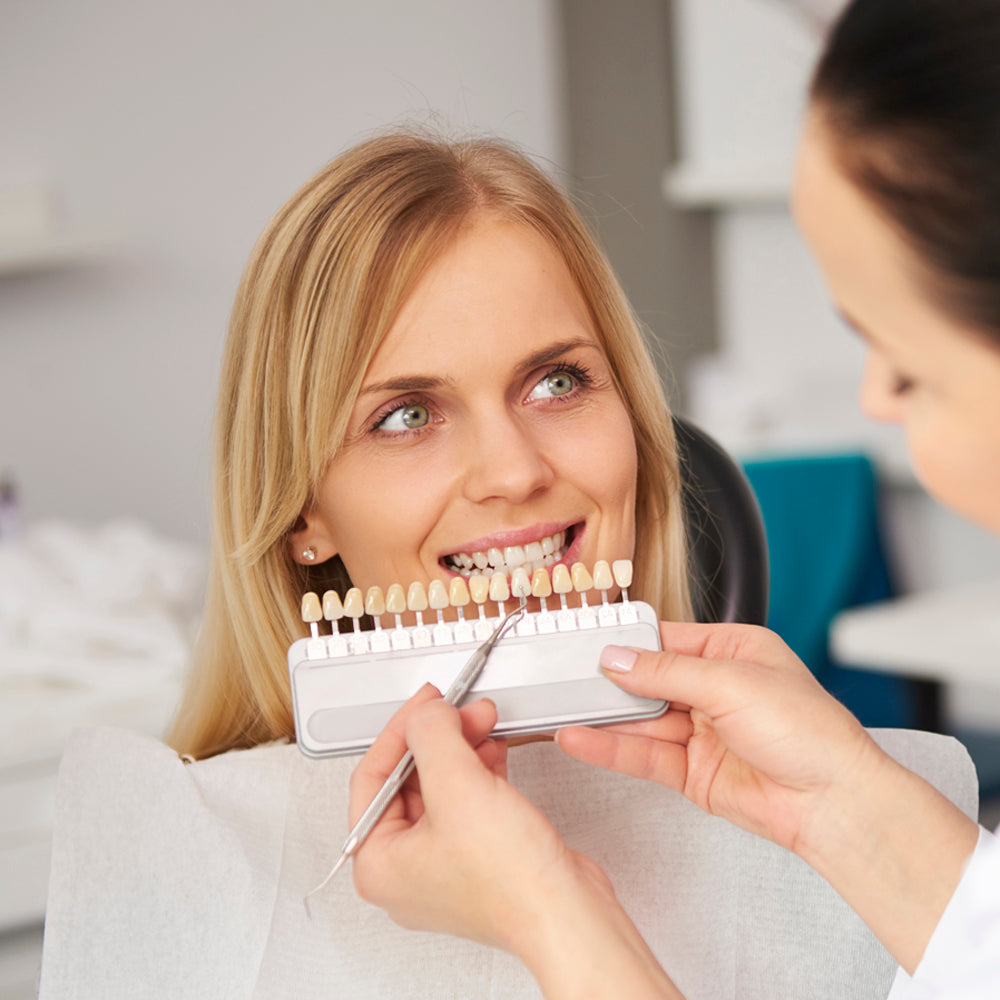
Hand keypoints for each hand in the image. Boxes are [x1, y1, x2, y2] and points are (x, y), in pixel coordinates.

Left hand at [349, 685, 683, 998]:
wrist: (567, 915)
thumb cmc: (512, 883)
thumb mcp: (459, 786)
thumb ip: (433, 737)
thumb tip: (426, 713)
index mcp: (378, 863)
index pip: (372, 776)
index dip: (401, 730)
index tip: (425, 703)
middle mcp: (404, 869)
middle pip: (407, 780)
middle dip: (438, 737)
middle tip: (461, 710)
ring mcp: (441, 867)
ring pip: (440, 787)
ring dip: (461, 748)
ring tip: (482, 723)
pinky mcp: (476, 860)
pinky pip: (465, 801)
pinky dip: (477, 770)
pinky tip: (492, 750)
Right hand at [556, 621, 978, 971]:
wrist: (833, 801)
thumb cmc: (809, 732)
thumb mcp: (730, 682)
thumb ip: (665, 672)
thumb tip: (617, 658)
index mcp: (732, 651)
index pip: (666, 639)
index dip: (627, 643)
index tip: (587, 642)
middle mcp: (714, 689)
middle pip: (647, 680)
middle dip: (609, 682)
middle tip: (564, 678)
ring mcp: (701, 732)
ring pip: (640, 719)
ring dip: (603, 717)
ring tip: (561, 710)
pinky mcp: (692, 772)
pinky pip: (643, 755)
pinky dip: (610, 748)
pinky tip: (581, 739)